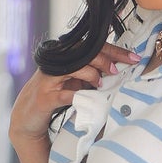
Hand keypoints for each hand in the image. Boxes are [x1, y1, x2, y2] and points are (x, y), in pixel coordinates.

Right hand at [8, 43, 139, 143]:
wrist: (28, 116)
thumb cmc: (54, 96)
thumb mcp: (75, 82)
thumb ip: (91, 74)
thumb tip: (117, 71)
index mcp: (66, 57)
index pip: (93, 47)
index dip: (115, 51)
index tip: (133, 58)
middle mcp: (57, 63)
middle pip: (84, 53)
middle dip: (105, 60)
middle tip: (117, 71)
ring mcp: (49, 79)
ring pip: (73, 67)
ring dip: (92, 74)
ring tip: (101, 84)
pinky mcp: (45, 97)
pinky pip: (65, 94)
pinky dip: (78, 96)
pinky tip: (86, 98)